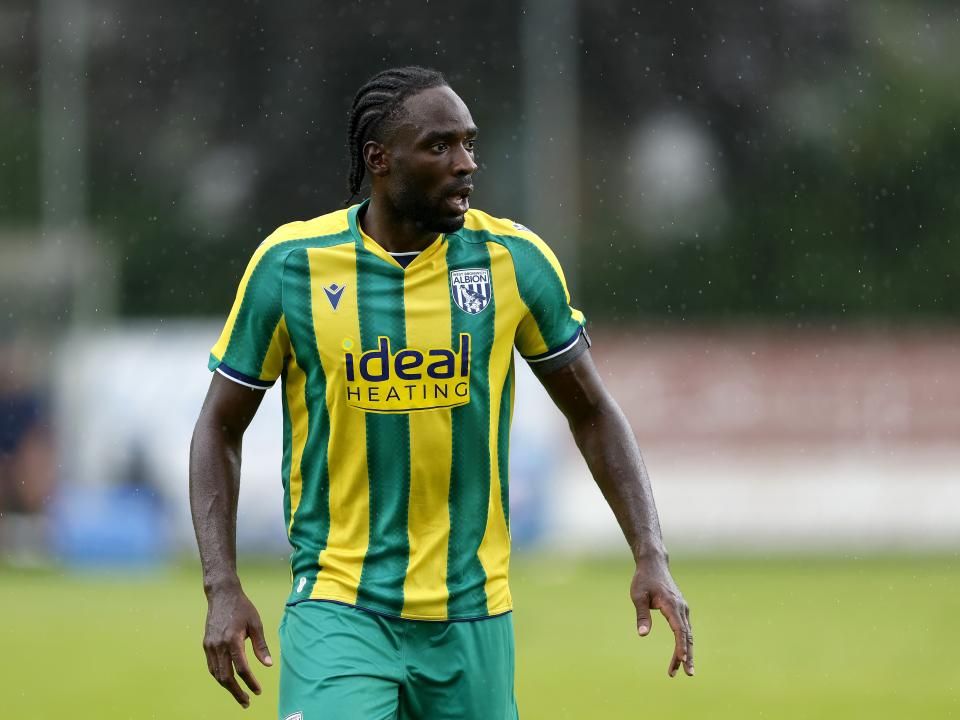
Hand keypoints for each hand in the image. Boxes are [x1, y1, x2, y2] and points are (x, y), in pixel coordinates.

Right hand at [202, 583, 273, 707]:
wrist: (222, 594)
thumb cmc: (242, 607)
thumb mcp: (256, 624)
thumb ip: (261, 646)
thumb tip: (268, 665)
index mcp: (233, 640)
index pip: (241, 668)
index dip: (250, 682)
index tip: (258, 690)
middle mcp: (218, 645)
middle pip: (226, 676)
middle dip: (236, 692)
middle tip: (247, 702)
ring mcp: (210, 646)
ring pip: (216, 674)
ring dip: (227, 687)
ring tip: (239, 695)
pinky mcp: (206, 644)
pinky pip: (212, 666)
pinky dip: (220, 676)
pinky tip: (228, 680)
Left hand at [631, 553, 693, 677]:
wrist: (654, 564)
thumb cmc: (643, 580)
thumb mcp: (638, 596)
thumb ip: (642, 615)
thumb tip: (642, 634)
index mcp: (671, 604)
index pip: (679, 629)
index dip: (680, 645)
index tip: (682, 659)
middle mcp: (681, 607)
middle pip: (687, 635)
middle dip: (687, 655)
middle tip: (687, 674)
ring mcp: (683, 609)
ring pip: (687, 634)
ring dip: (685, 652)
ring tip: (681, 671)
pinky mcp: (681, 610)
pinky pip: (684, 629)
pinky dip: (683, 643)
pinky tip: (680, 656)